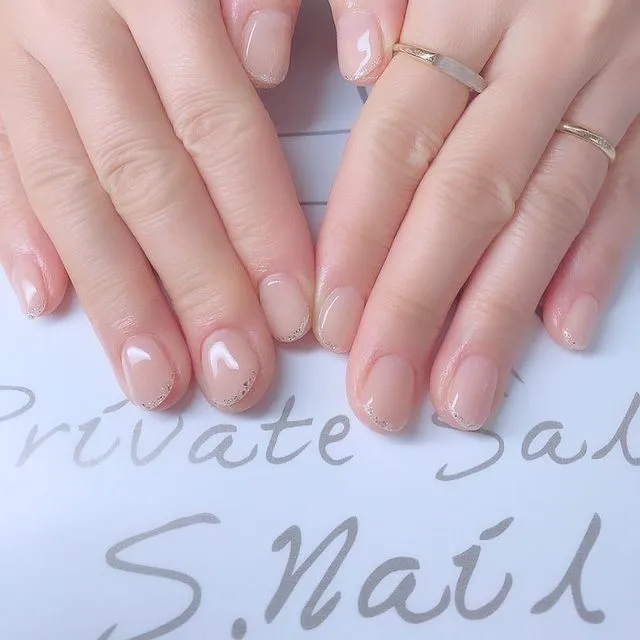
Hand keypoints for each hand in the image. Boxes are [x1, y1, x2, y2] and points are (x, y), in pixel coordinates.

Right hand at [0, 0, 312, 410]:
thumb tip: (267, 61)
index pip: (216, 124)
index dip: (256, 226)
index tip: (290, 312)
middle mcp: (75, 18)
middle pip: (143, 176)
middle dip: (193, 288)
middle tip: (233, 375)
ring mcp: (17, 48)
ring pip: (68, 187)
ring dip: (115, 294)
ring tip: (154, 375)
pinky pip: (1, 161)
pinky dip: (20, 232)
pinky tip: (45, 298)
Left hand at [317, 0, 639, 431]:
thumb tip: (328, 66)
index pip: (399, 140)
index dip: (361, 237)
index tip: (332, 318)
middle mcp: (551, 41)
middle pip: (469, 198)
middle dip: (419, 307)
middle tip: (382, 390)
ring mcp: (614, 75)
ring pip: (549, 213)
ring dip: (500, 316)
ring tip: (462, 392)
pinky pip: (628, 190)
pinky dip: (596, 263)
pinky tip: (560, 327)